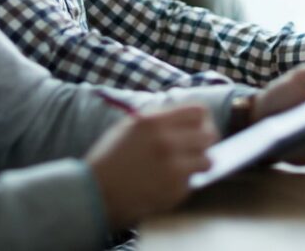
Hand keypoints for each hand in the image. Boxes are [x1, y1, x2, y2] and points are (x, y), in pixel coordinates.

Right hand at [87, 104, 216, 229]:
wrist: (95, 193)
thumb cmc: (110, 158)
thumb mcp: (130, 126)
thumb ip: (158, 118)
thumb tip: (185, 116)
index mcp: (154, 122)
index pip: (198, 111)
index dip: (202, 119)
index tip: (198, 126)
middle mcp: (166, 142)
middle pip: (209, 134)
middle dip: (205, 141)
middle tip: (195, 148)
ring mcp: (173, 168)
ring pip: (207, 161)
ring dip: (198, 163)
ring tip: (183, 166)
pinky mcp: (175, 191)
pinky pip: (193, 182)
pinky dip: (184, 183)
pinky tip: (167, 182)